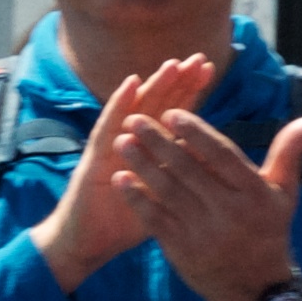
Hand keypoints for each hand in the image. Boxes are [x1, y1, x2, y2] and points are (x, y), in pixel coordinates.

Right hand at [30, 53, 216, 293]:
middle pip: (157, 106)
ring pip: (135, 110)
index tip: (209, 69)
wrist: (86, 243)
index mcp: (150, 151)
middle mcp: (130, 143)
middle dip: (177, 81)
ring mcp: (110, 147)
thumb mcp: (163, 197)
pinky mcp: (94, 158)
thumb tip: (214, 161)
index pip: (172, 116)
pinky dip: (119, 104)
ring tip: (172, 64)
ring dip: (154, 86)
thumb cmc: (125, 222)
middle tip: (198, 58)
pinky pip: (107, 126)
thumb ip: (182, 175)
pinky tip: (131, 83)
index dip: (189, 92)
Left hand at [110, 107, 301, 300]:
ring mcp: (202, 231)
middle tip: (133, 120)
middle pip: (188, 170)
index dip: (196, 133)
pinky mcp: (180, 248)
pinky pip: (154, 218)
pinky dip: (136, 198)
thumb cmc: (268, 229)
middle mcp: (229, 211)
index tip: (172, 113)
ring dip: (141, 165)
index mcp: (254, 193)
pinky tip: (119, 179)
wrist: (253, 286)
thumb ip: (289, 154)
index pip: (222, 155)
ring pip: (167, 191)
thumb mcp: (284, 193)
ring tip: (121, 142)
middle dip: (158, 143)